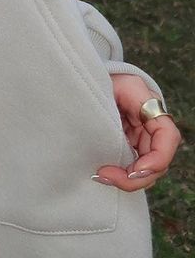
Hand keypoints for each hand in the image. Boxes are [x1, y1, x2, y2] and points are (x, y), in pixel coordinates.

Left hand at [91, 74, 181, 190]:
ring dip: (127, 179)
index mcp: (150, 108)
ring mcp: (142, 138)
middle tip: (105, 175)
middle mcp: (151, 127)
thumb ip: (111, 107)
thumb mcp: (106, 85)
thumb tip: (109, 135)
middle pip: (158, 162)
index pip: (168, 137)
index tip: (133, 170)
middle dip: (135, 176)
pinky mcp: (130, 145)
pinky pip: (132, 166)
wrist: (89, 78)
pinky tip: (103, 173)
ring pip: (146, 169)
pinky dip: (121, 174)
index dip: (156, 159)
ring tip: (101, 175)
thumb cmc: (99, 78)